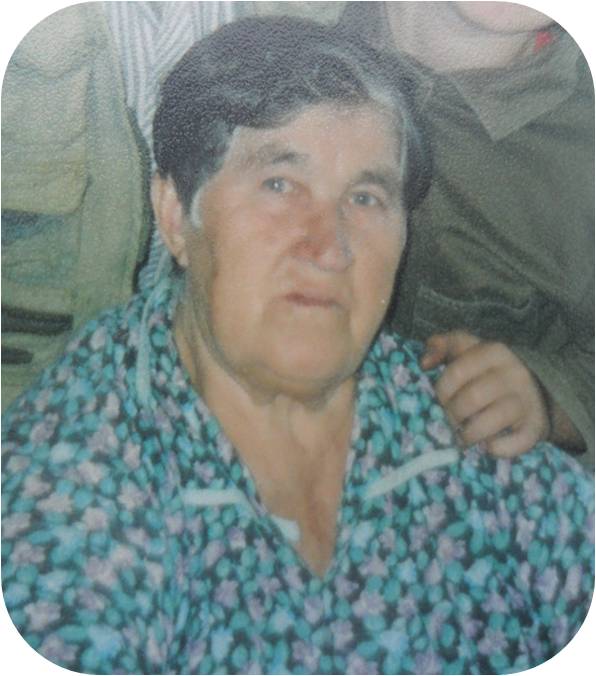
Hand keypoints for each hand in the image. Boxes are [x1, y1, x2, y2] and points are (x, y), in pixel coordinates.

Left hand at [421, 331, 550, 456]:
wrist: (536, 390)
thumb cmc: (489, 371)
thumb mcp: (469, 350)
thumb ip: (444, 347)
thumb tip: (424, 363)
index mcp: (494, 352)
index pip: (457, 372)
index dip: (442, 391)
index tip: (440, 400)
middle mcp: (514, 374)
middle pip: (471, 398)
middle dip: (453, 414)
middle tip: (449, 421)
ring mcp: (527, 401)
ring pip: (491, 420)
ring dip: (469, 434)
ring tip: (462, 437)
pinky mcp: (536, 426)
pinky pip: (517, 441)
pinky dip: (498, 448)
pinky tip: (487, 446)